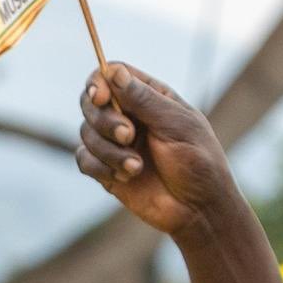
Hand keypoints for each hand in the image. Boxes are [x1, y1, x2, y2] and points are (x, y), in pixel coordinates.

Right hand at [72, 63, 242, 242]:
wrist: (198, 209)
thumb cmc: (198, 162)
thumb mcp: (177, 125)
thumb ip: (144, 100)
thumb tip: (114, 72)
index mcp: (149, 97)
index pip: (111, 75)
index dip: (98, 82)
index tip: (100, 98)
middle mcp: (128, 116)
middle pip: (91, 102)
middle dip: (104, 120)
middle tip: (129, 136)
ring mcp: (115, 143)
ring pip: (86, 132)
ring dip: (108, 150)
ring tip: (135, 167)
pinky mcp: (106, 169)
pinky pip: (83, 159)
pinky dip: (99, 167)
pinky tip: (126, 178)